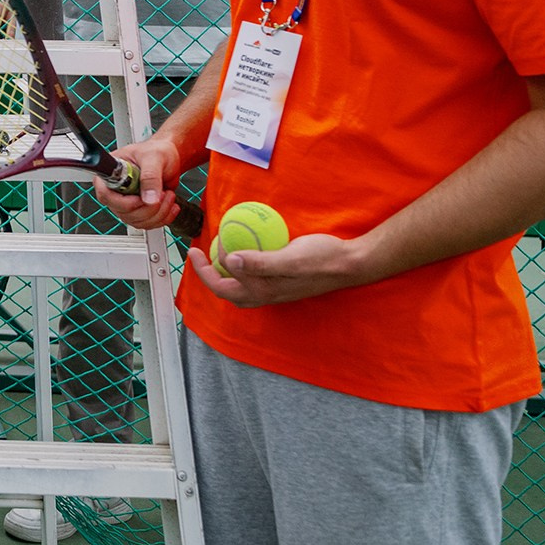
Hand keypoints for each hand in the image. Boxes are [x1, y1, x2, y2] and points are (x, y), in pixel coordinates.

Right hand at [91, 134, 187, 230]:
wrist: (169, 157)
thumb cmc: (157, 151)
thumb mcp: (154, 158)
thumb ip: (150, 177)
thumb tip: (149, 198)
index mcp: (111, 173)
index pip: (106, 195)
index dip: (123, 202)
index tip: (140, 198)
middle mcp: (116, 190)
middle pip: (123, 212)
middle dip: (148, 208)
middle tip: (162, 193)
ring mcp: (127, 202)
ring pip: (137, 221)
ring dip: (158, 213)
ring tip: (168, 196)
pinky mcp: (139, 209)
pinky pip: (147, 224)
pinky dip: (162, 218)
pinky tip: (170, 205)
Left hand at [187, 232, 367, 306]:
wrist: (350, 263)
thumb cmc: (322, 258)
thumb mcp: (290, 257)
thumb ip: (261, 262)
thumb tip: (230, 262)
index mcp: (264, 290)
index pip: (222, 287)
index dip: (203, 272)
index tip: (194, 250)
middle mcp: (267, 294)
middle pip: (227, 291)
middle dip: (209, 274)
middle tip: (201, 252)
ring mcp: (276, 289)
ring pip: (241, 287)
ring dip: (225, 273)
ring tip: (219, 252)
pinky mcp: (283, 281)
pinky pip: (254, 278)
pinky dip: (242, 267)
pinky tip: (245, 250)